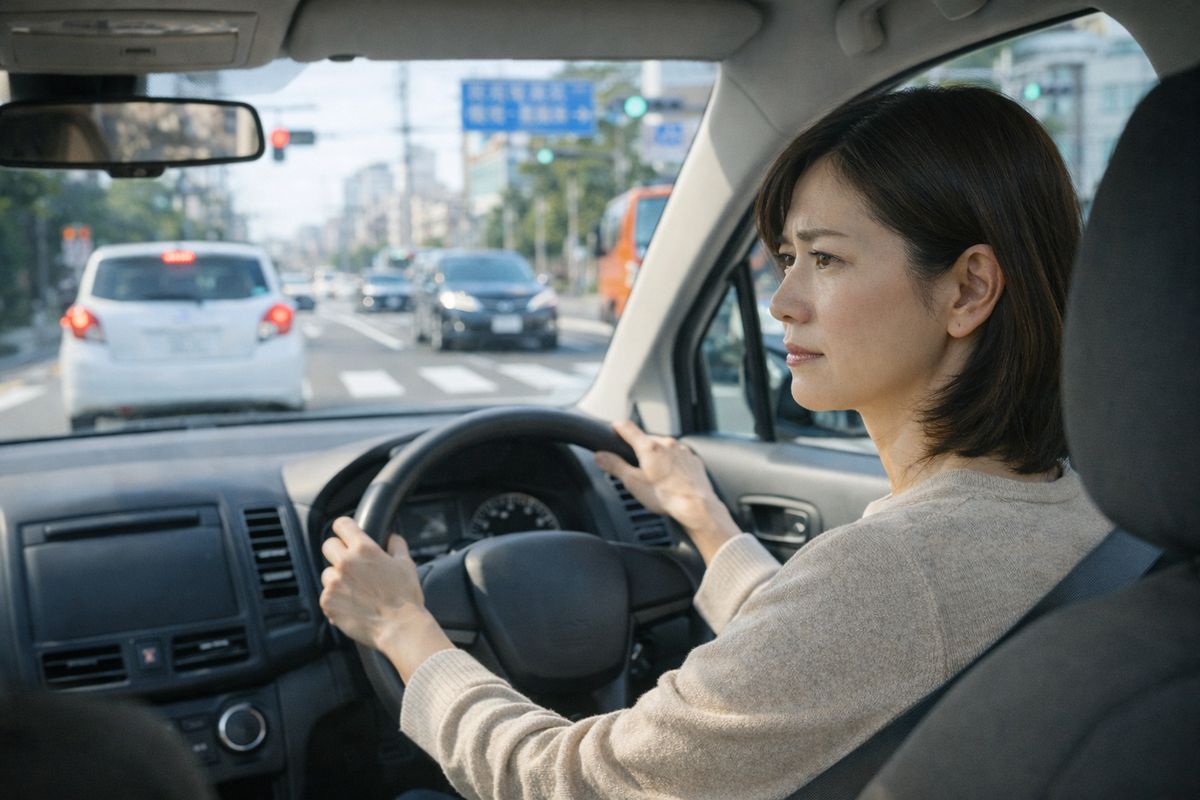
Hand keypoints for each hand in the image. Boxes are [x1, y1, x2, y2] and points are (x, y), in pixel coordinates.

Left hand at [320, 517, 452, 681]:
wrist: (399, 627)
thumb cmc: (405, 597)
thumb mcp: (406, 564)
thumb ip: (397, 545)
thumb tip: (392, 538)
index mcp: (364, 549)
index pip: (342, 525)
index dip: (344, 528)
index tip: (346, 533)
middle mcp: (345, 563)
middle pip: (328, 545)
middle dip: (338, 551)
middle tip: (350, 564)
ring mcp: (333, 583)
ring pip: (327, 573)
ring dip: (337, 578)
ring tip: (355, 590)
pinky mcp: (327, 602)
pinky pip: (326, 595)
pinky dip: (336, 599)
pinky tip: (352, 605)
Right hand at [594, 420, 739, 562]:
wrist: (696, 506)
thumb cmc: (665, 496)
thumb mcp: (633, 483)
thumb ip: (615, 466)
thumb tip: (600, 456)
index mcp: (649, 447)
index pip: (629, 428)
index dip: (619, 427)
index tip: (615, 426)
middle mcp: (667, 444)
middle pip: (647, 441)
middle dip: (641, 450)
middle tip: (637, 468)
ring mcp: (682, 451)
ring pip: (665, 449)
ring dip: (658, 457)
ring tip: (656, 479)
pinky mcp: (693, 460)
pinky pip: (679, 458)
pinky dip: (673, 465)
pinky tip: (672, 480)